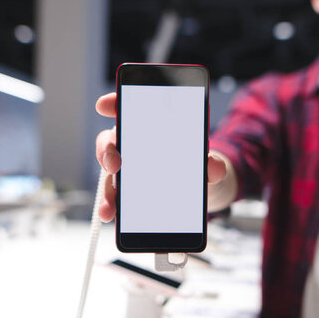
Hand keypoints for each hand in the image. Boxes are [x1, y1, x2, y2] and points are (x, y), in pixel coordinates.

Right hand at [94, 93, 226, 221]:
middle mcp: (135, 144)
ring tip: (110, 205)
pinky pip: (114, 195)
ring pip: (109, 173)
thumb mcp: (210, 166)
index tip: (104, 105)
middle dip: (107, 150)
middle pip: (111, 141)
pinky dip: (110, 205)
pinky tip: (110, 214)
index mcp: (153, 128)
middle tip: (114, 164)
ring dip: (106, 188)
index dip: (115, 103)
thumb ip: (213, 165)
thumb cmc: (200, 167)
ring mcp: (129, 168)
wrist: (202, 191)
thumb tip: (214, 166)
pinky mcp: (127, 190)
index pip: (129, 108)